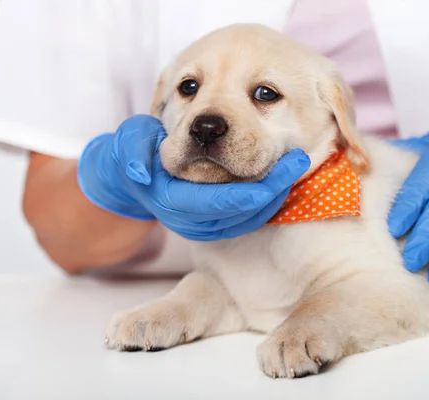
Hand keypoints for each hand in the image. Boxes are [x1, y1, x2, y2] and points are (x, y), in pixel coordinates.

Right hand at [77, 115, 310, 240]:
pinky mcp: (217, 224)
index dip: (254, 188)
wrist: (136, 175)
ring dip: (277, 195)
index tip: (282, 167)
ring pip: (250, 218)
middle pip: (242, 212)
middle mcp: (190, 221)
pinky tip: (284, 178)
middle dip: (274, 189)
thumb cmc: (135, 151)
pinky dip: (269, 200)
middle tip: (301, 161)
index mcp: (172, 201)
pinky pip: (250, 217)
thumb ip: (130, 154)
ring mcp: (205, 226)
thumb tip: (140, 173)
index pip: (220, 201)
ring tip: (297, 166)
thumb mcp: (128, 144)